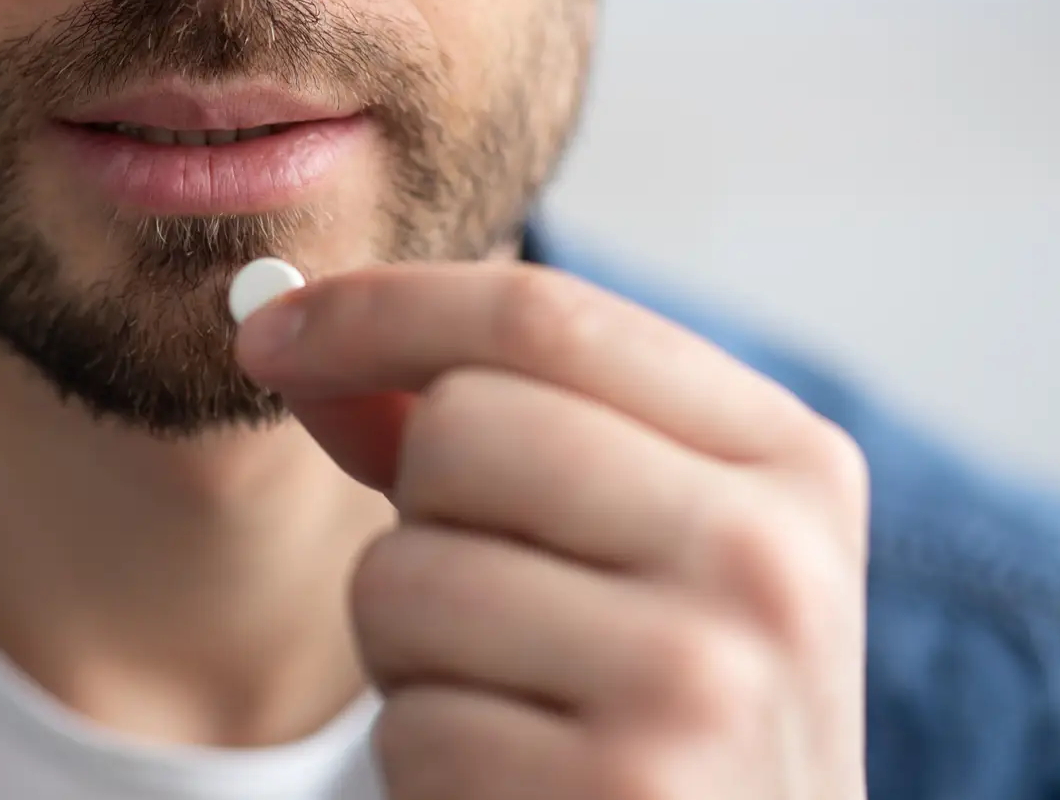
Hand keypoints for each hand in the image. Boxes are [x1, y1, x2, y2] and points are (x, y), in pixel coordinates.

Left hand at [235, 262, 869, 799]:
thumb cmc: (661, 707)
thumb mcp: (628, 545)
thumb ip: (483, 432)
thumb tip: (286, 332)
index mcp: (789, 463)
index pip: (543, 315)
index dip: (378, 308)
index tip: (270, 334)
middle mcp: (765, 559)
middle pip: (460, 427)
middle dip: (417, 509)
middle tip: (479, 600)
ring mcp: (699, 684)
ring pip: (403, 574)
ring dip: (406, 649)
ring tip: (508, 702)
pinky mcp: (617, 793)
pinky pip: (408, 721)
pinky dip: (426, 757)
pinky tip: (514, 785)